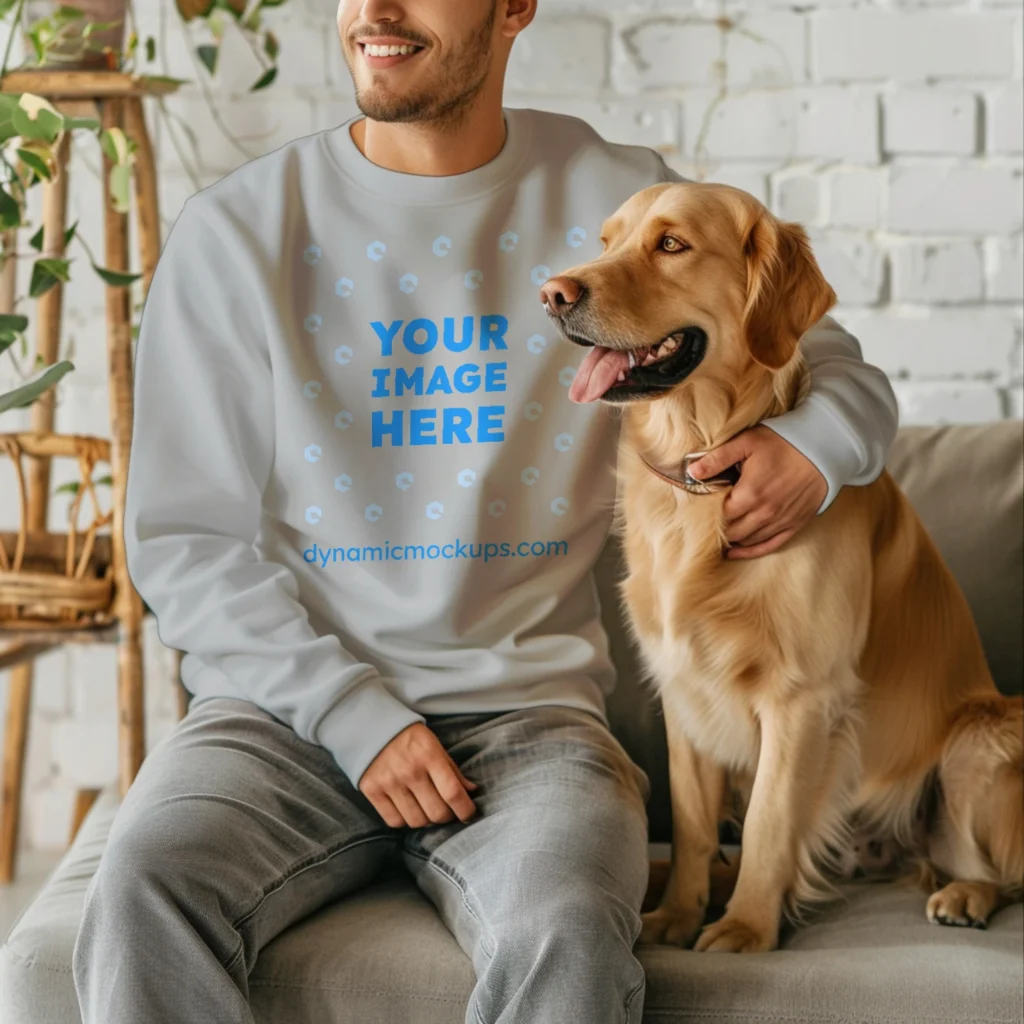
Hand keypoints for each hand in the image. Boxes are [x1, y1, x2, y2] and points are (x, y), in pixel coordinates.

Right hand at [359, 722, 478, 827]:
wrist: (371, 727)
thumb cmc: (409, 738)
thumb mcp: (434, 745)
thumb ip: (452, 769)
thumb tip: (471, 791)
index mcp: (429, 756)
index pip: (452, 792)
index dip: (465, 810)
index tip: (468, 813)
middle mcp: (410, 771)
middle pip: (436, 812)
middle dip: (446, 816)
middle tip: (445, 809)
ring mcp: (389, 783)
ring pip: (417, 821)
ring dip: (425, 820)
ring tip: (425, 808)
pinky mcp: (372, 791)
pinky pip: (395, 821)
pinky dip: (404, 820)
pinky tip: (407, 809)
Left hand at [687, 425, 826, 559]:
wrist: (826, 447)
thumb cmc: (784, 441)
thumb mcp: (747, 442)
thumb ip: (717, 458)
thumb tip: (691, 471)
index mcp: (750, 494)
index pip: (719, 515)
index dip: (707, 513)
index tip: (701, 507)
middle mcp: (765, 514)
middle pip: (731, 531)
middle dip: (718, 527)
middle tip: (708, 520)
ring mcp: (781, 522)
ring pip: (747, 541)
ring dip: (732, 539)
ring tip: (719, 533)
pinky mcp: (795, 525)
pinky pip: (769, 546)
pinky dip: (751, 551)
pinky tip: (737, 551)